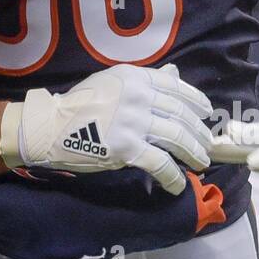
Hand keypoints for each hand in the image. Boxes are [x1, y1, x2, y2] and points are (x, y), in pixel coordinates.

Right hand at [0, 63, 212, 194]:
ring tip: (200, 162)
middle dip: (198, 132)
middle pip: (180, 114)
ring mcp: (134, 123)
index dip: (196, 101)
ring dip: (193, 153)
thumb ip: (144, 80)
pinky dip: (173, 177)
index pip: (176, 87)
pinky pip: (160, 163)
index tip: (207, 113)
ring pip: (177, 138)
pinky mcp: (128, 149)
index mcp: (135, 77)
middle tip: (207, 145)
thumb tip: (175, 73)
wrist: (51, 126)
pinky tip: (178, 185)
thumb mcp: (112, 81)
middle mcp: (138, 96)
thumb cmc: (80, 104)